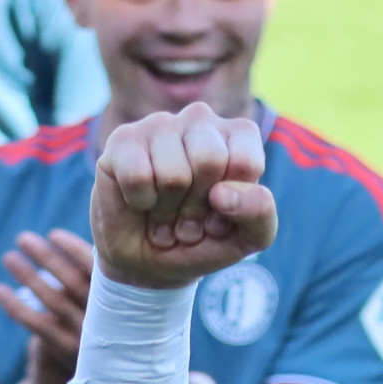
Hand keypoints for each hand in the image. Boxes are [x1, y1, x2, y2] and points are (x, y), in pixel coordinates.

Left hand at [0, 228, 93, 383]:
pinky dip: (16, 307)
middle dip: (47, 257)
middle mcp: (108, 320)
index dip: (74, 250)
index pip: (98, 271)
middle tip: (23, 239)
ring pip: (53, 300)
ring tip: (8, 258)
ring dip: (27, 276)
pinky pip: (37, 325)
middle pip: (73, 281)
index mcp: (122, 305)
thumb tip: (81, 242)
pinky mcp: (65, 353)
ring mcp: (86, 338)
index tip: (53, 234)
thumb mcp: (106, 309)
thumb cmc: (103, 338)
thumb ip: (98, 282)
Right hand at [88, 104, 278, 290]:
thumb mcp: (246, 238)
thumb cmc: (201, 241)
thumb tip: (223, 193)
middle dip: (197, 205)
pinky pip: (137, 175)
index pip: (246, 161)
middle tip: (188, 215)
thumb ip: (259, 214)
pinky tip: (140, 201)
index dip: (233, 202)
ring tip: (164, 212)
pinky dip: (140, 202)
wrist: (147, 262)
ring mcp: (160, 125)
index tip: (221, 211)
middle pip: (209, 160)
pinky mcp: (123, 139)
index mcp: (238, 136)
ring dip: (167, 210)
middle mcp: (200, 120)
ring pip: (172, 173)